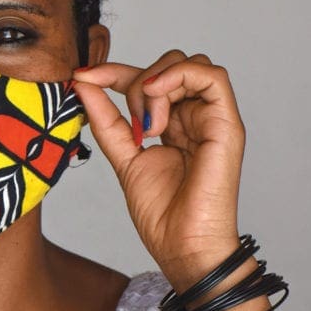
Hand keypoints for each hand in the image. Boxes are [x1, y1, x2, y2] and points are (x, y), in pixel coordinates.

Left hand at [72, 50, 245, 285]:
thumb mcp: (123, 156)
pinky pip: (212, 76)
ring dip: (156, 85)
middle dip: (136, 82)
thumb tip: (84, 83)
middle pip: (167, 65)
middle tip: (131, 126)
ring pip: (189, 64)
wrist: (183, 247)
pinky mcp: (227, 124)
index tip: (83, 76)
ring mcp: (212, 119)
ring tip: (149, 127)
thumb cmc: (162, 215)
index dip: (114, 72)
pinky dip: (179, 75)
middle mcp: (195, 117)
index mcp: (174, 124)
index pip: (146, 80)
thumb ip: (105, 119)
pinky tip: (157, 98)